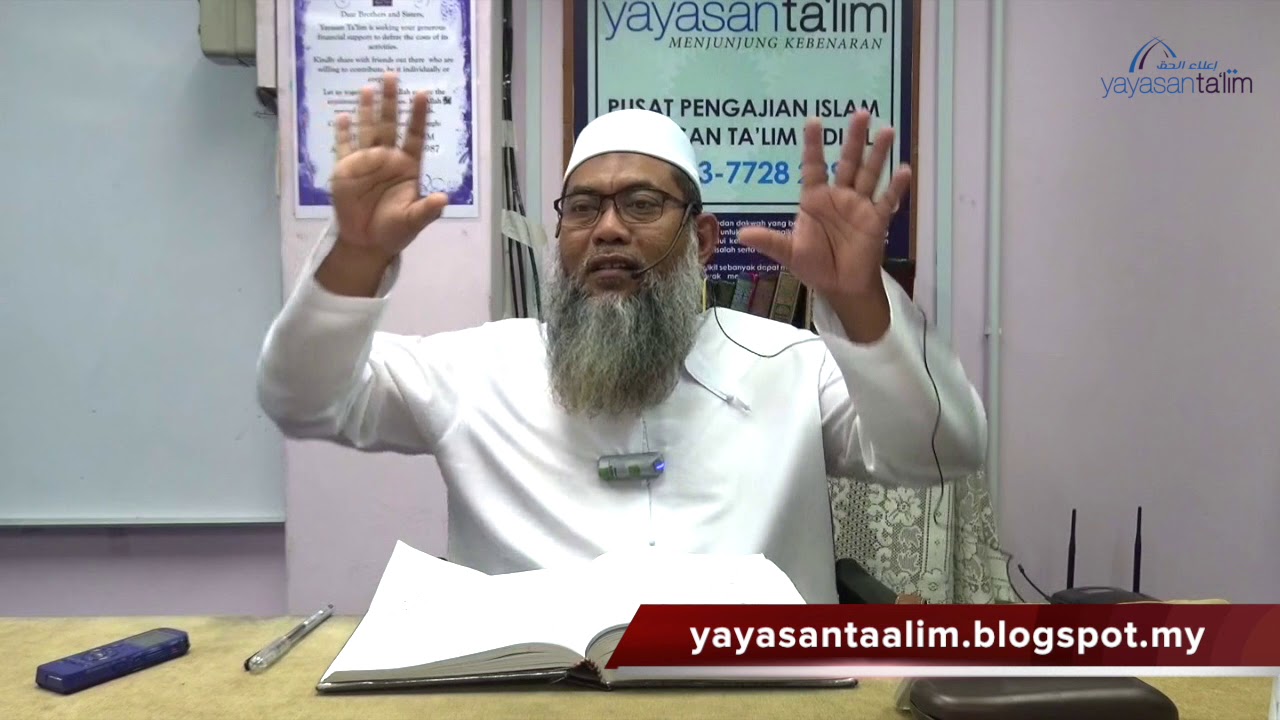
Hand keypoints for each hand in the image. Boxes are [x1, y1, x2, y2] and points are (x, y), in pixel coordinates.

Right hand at [330, 72, 447, 260]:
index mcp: (408, 167)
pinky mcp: (345, 169)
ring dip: (367, 109)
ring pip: (367, 129)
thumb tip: (444, 198)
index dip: (418, 116)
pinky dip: (343, 132)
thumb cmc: (394, 231)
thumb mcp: (413, 222)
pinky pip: (344, 146)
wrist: (367, 242)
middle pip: (390, 124)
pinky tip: (343, 115)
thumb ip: (427, 210)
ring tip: (369, 87)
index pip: (415, 135)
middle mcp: (387, 158)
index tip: (423, 93)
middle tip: (392, 75)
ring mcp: (366, 161)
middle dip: (391, 101)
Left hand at [738, 112, 909, 303]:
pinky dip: (896, 186)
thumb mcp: (789, 253)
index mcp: (815, 199)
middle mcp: (839, 196)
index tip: (814, 120)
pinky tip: (903, 169)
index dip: (813, 145)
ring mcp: (860, 206)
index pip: (813, 166)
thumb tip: (740, 235)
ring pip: (870, 174)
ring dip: (879, 153)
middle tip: (861, 113)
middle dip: (854, 138)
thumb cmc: (815, 266)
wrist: (840, 287)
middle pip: (848, 161)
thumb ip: (770, 241)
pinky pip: (887, 200)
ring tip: (888, 130)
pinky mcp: (877, 220)